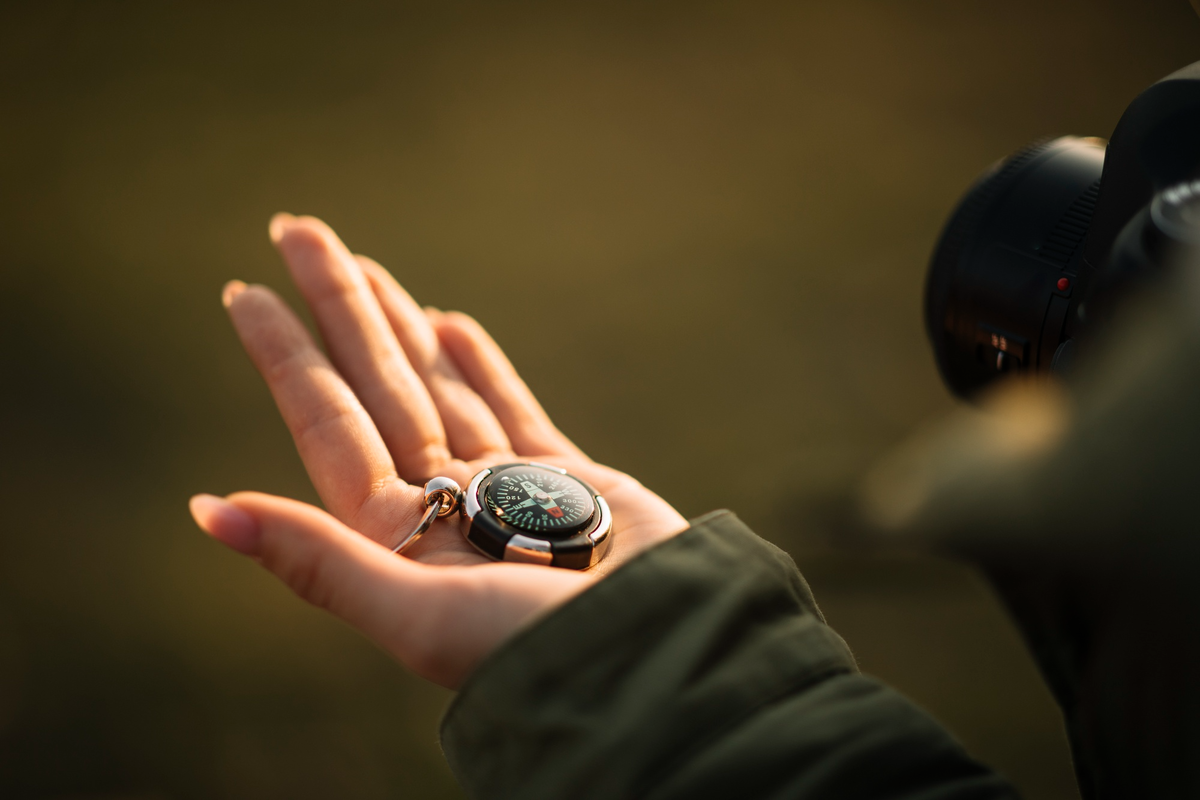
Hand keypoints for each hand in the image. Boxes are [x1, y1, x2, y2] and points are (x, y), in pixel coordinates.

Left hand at [190, 214, 688, 687]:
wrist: (661, 658)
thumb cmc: (536, 649)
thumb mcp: (415, 613)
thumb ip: (319, 559)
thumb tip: (207, 510)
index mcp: (398, 538)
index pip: (327, 424)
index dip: (284, 356)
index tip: (244, 291)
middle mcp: (443, 508)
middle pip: (378, 387)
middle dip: (340, 309)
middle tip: (298, 230)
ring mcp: (507, 491)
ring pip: (439, 389)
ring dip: (400, 326)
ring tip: (364, 267)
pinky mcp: (572, 483)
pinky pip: (514, 411)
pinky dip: (482, 368)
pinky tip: (450, 325)